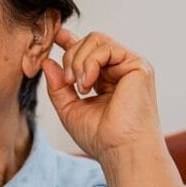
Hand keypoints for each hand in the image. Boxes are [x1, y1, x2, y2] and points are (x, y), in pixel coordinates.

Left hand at [42, 29, 162, 160]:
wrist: (121, 150)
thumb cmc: (101, 137)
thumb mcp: (70, 109)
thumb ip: (58, 86)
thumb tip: (47, 62)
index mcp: (106, 79)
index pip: (88, 51)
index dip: (70, 41)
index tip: (54, 36)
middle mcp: (120, 69)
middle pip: (89, 41)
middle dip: (70, 58)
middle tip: (68, 83)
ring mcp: (130, 65)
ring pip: (96, 40)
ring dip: (78, 61)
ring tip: (79, 86)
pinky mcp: (138, 65)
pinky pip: (106, 47)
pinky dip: (90, 63)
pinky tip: (88, 84)